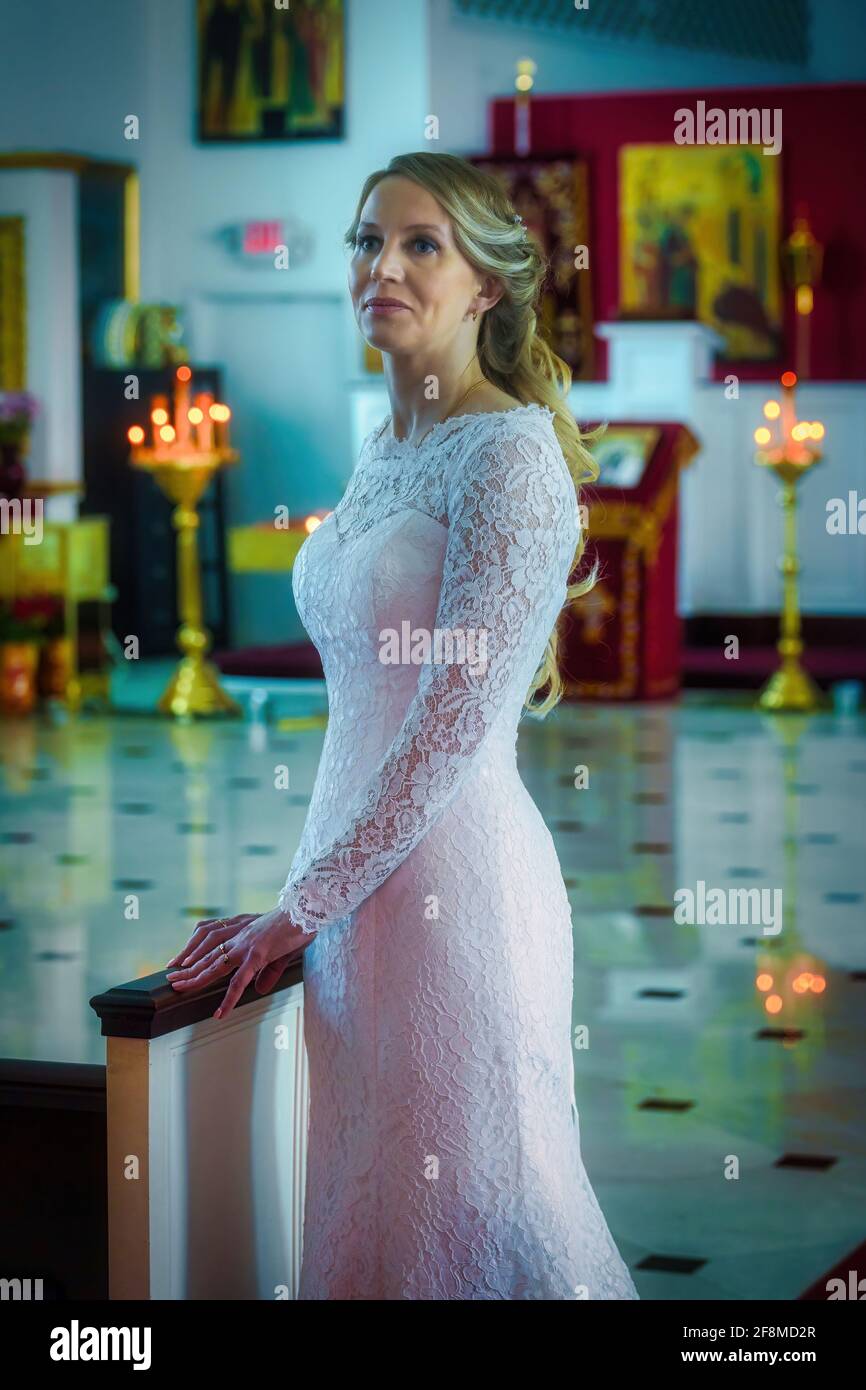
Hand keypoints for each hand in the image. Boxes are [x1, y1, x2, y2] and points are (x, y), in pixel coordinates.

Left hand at [165, 908, 313, 1018]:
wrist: (307, 910)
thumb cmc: (297, 926)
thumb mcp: (280, 952)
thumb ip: (268, 971)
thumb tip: (259, 989)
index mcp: (244, 933)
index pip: (212, 943)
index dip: (195, 953)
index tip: (181, 963)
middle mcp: (240, 937)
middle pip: (207, 955)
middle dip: (188, 968)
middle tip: (171, 979)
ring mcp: (246, 946)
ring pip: (215, 966)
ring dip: (197, 978)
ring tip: (182, 989)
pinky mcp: (257, 954)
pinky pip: (238, 981)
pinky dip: (228, 999)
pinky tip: (221, 1012)